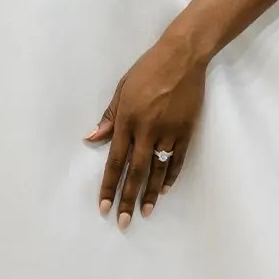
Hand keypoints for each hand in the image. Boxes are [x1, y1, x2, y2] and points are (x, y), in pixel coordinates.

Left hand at [86, 34, 206, 227]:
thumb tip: (92, 138)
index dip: (109, 186)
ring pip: (157, 171)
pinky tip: (163, 190)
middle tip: (123, 222)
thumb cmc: (147, 69)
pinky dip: (170, 177)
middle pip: (135, 172)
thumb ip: (109, 117)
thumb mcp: (122, 89)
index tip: (104, 206)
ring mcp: (168, 132)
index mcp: (127, 120)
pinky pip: (177, 160)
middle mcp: (146, 130)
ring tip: (144, 213)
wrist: (182, 57)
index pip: (115, 161)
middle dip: (127, 199)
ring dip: (149, 194)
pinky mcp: (186, 131)